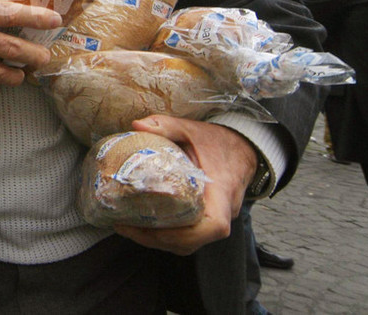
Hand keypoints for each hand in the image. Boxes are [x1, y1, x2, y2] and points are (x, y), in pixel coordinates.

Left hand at [113, 115, 256, 255]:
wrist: (242, 147)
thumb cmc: (218, 141)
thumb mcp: (191, 129)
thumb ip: (166, 126)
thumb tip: (137, 124)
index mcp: (222, 193)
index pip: (213, 226)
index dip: (183, 234)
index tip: (153, 227)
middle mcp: (223, 213)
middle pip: (192, 241)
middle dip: (157, 238)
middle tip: (124, 226)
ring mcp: (217, 220)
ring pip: (188, 243)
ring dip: (158, 240)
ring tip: (128, 227)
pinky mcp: (207, 221)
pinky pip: (188, 236)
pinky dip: (165, 235)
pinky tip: (143, 224)